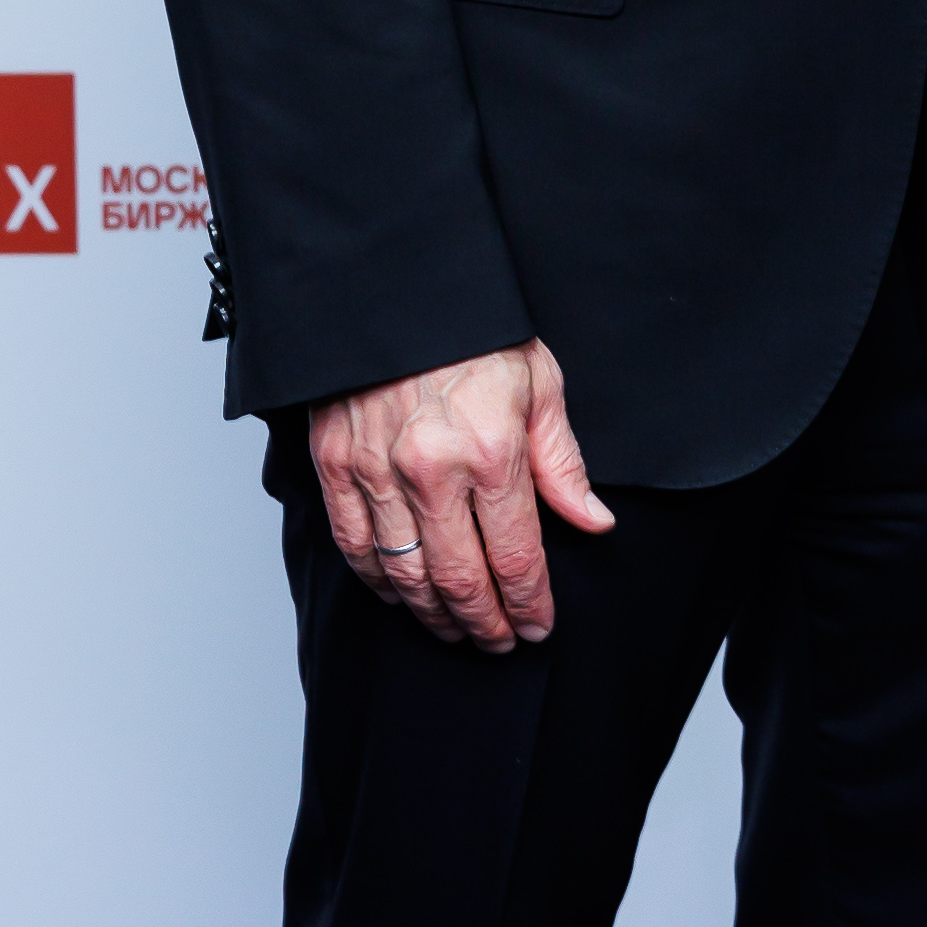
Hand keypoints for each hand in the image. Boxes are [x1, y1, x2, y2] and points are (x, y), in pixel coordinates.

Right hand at [309, 342, 613, 653]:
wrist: (393, 285)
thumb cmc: (473, 330)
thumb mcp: (540, 383)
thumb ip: (563, 463)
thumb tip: (592, 522)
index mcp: (491, 451)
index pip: (516, 558)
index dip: (530, 605)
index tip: (539, 626)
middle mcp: (431, 471)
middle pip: (459, 581)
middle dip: (485, 624)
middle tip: (500, 642)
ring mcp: (375, 470)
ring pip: (404, 574)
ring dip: (432, 614)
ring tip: (456, 629)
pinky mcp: (334, 464)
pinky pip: (354, 545)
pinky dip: (378, 581)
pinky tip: (400, 594)